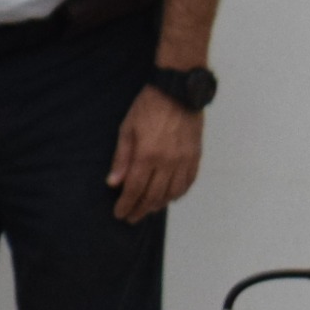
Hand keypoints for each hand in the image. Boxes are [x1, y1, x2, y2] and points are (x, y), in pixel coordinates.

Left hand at [107, 86, 203, 220]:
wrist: (178, 92)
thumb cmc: (148, 107)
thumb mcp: (127, 129)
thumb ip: (121, 158)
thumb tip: (114, 182)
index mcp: (147, 155)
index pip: (135, 189)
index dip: (126, 204)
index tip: (119, 214)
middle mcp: (168, 162)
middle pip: (153, 195)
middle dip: (140, 209)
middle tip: (131, 217)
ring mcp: (184, 161)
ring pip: (172, 193)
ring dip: (159, 205)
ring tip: (147, 209)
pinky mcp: (195, 157)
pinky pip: (188, 183)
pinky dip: (177, 194)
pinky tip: (169, 197)